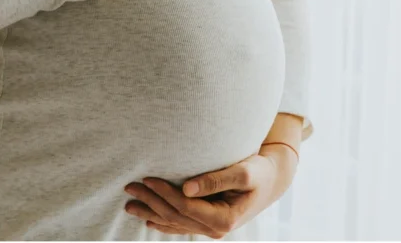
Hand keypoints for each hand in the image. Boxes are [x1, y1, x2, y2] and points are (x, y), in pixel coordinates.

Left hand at [123, 147, 297, 237]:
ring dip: (151, 213)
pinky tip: (148, 218)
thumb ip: (215, 179)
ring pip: (175, 223)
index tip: (147, 179)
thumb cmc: (259, 171)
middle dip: (151, 202)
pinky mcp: (208, 222)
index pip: (185, 206)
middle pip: (176, 216)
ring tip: (129, 205)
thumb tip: (186, 188)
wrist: (272, 180)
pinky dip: (163, 222)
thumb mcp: (243, 172)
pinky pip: (181, 225)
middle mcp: (215, 228)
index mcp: (224, 218)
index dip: (164, 194)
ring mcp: (211, 228)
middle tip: (129, 187)